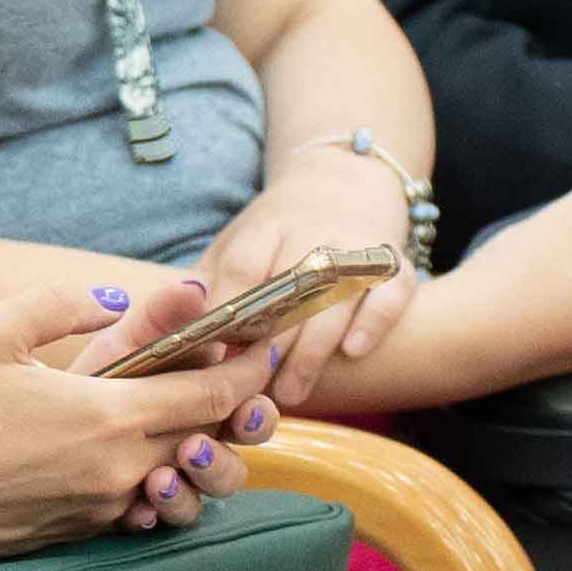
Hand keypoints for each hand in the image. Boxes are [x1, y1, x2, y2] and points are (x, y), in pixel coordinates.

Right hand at [0, 270, 282, 568]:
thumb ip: (65, 303)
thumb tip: (118, 299)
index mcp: (109, 415)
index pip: (213, 395)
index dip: (247, 372)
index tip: (260, 350)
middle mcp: (120, 468)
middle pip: (211, 438)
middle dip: (232, 407)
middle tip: (234, 375)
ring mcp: (104, 506)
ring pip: (182, 478)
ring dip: (195, 449)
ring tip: (184, 417)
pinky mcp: (83, 531)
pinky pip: (142, 505)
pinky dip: (153, 478)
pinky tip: (132, 455)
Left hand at [201, 154, 422, 399]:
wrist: (343, 178)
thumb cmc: (277, 229)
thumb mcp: (236, 240)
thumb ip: (210, 278)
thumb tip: (175, 316)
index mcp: (267, 227)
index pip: (245, 265)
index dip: (230, 308)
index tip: (213, 350)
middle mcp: (314, 232)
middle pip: (291, 288)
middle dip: (268, 342)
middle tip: (247, 388)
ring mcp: (357, 246)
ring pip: (337, 297)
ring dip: (312, 348)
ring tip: (290, 392)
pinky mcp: (396, 260)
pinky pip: (392, 289)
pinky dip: (375, 319)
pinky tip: (353, 352)